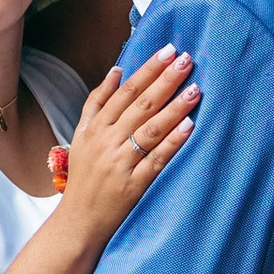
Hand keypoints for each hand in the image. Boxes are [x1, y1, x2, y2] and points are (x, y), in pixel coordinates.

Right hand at [58, 45, 198, 245]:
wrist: (77, 222)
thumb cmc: (84, 177)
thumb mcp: (81, 136)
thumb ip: (97, 103)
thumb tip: (117, 70)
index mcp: (95, 127)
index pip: (125, 91)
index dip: (148, 69)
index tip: (168, 51)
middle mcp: (106, 142)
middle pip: (140, 105)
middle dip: (165, 80)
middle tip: (187, 60)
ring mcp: (119, 164)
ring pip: (150, 129)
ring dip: (174, 107)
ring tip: (196, 89)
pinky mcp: (133, 186)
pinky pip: (156, 159)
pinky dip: (172, 142)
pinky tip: (189, 126)